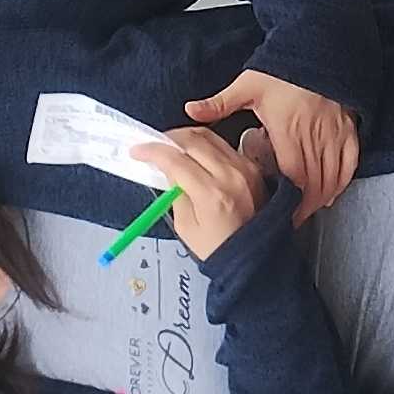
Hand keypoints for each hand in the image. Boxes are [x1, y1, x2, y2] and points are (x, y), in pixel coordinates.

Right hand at [133, 123, 273, 259]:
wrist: (255, 256)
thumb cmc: (220, 248)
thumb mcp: (185, 226)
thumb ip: (175, 192)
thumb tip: (167, 168)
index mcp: (211, 194)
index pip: (175, 159)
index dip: (151, 151)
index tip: (139, 150)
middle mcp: (231, 176)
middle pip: (193, 139)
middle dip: (168, 139)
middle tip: (154, 146)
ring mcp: (245, 169)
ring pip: (210, 137)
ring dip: (186, 139)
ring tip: (172, 149)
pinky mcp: (252, 168)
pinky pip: (224, 146)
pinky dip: (206, 146)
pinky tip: (195, 157)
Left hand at [189, 70, 359, 220]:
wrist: (318, 50)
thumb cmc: (283, 71)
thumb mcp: (248, 85)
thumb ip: (220, 103)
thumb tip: (190, 110)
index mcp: (287, 129)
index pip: (291, 174)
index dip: (288, 199)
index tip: (279, 214)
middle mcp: (313, 135)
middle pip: (313, 183)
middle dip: (302, 206)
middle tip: (289, 221)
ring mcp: (333, 135)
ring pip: (331, 177)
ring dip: (320, 199)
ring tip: (305, 212)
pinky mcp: (347, 131)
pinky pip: (349, 164)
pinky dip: (341, 182)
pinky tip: (331, 194)